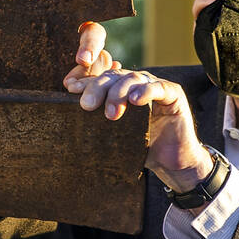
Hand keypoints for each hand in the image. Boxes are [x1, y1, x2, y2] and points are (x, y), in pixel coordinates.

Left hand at [64, 22, 213, 192]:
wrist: (171, 162)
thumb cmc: (141, 148)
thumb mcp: (114, 135)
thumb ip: (97, 124)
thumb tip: (65, 123)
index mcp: (121, 89)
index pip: (100, 79)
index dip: (85, 81)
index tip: (70, 88)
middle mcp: (137, 83)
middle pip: (113, 77)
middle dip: (98, 88)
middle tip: (86, 105)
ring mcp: (155, 86)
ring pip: (133, 79)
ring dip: (119, 94)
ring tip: (111, 114)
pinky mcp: (173, 94)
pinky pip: (158, 87)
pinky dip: (146, 92)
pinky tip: (136, 101)